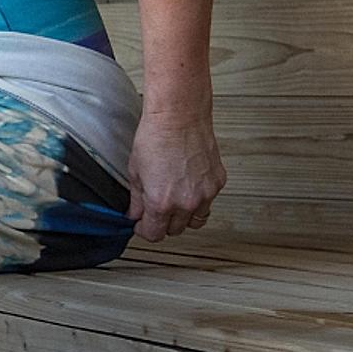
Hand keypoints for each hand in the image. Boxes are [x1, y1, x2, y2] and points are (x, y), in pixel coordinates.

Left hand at [126, 108, 224, 239]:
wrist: (179, 117)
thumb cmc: (156, 137)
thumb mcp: (135, 172)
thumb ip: (136, 200)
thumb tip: (135, 214)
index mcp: (161, 202)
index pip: (154, 234)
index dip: (144, 231)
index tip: (141, 225)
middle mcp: (186, 202)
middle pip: (175, 230)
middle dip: (163, 223)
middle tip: (155, 211)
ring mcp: (206, 193)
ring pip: (196, 220)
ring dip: (183, 216)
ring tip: (174, 201)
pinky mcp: (218, 182)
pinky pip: (209, 202)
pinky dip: (199, 200)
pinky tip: (188, 186)